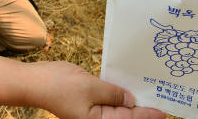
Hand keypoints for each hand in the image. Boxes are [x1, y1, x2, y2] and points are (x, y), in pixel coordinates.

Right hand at [29, 61, 165, 118]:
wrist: (34, 81)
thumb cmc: (58, 86)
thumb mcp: (90, 86)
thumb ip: (113, 93)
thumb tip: (131, 100)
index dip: (147, 114)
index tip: (163, 111)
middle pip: (124, 116)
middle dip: (141, 110)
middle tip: (160, 102)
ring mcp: (90, 111)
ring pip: (117, 108)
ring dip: (130, 101)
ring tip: (147, 94)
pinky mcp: (86, 101)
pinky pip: (106, 100)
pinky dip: (117, 94)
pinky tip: (127, 88)